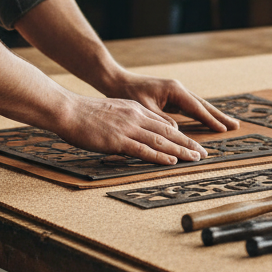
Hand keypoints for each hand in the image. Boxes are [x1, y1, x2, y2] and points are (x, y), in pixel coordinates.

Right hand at [56, 92, 212, 165]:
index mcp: (135, 110)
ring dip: (181, 151)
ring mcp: (128, 129)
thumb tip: (138, 132)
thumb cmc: (85, 114)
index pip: (164, 124)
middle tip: (204, 153)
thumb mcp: (114, 111)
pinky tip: (172, 161)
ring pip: (161, 141)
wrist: (67, 110)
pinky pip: (144, 150)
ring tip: (196, 158)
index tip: (193, 143)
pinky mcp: (118, 140)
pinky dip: (160, 156)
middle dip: (188, 143)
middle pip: (169, 132)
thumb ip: (129, 120)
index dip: (181, 135)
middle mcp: (136, 117)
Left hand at [104, 71, 239, 133]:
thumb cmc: (128, 93)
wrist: (117, 81)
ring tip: (228, 124)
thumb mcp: (145, 108)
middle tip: (236, 125)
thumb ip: (162, 120)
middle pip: (204, 105)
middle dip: (219, 116)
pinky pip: (190, 107)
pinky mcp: (171, 97)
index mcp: (175, 90)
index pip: (197, 108)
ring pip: (199, 105)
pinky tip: (207, 120)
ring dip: (213, 115)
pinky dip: (201, 114)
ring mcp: (176, 92)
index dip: (210, 120)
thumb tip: (177, 132)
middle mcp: (178, 89)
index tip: (224, 130)